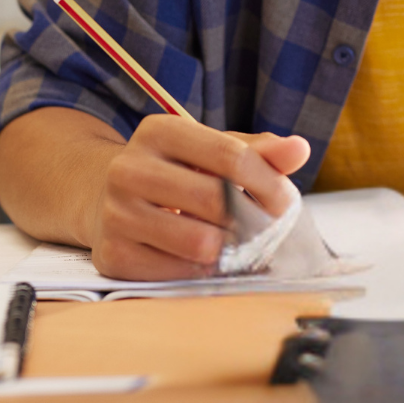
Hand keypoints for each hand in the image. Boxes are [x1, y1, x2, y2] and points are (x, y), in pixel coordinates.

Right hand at [88, 114, 309, 280]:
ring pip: (199, 241)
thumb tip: (300, 149)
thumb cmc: (175, 172)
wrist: (103, 198)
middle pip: (216, 199)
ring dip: (229, 249)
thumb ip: (259, 151)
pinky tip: (202, 258)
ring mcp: (115, 212)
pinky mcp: (110, 254)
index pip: (231, 155)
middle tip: (266, 229)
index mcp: (160, 131)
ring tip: (234, 243)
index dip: (268, 183)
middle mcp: (129, 167)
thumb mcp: (213, 150)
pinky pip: (175, 272)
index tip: (285, 203)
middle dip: (253, 220)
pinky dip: (199, 270)